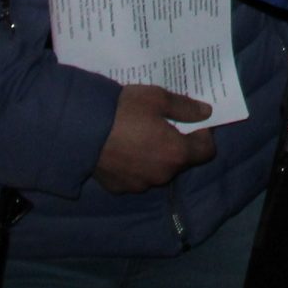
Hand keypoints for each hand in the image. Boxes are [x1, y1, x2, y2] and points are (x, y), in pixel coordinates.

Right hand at [92, 83, 215, 193]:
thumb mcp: (158, 98)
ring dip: (155, 157)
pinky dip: (135, 166)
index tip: (193, 123)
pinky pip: (135, 177)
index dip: (203, 136)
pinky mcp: (119, 188)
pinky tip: (123, 150)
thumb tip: (206, 113)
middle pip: (180, 162)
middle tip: (163, 125)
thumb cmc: (124, 110)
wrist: (81, 129)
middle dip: (177, 145)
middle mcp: (161, 175)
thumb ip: (185, 107)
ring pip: (157, 171)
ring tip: (140, 137)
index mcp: (176, 153)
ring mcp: (139, 184)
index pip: (206, 152)